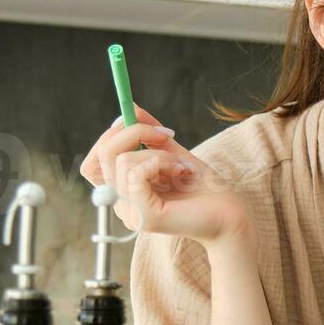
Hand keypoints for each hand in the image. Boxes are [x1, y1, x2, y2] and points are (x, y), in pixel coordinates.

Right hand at [78, 103, 248, 246]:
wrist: (230, 214)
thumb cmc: (203, 187)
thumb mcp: (171, 151)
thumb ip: (147, 132)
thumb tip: (129, 107)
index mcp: (124, 191)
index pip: (93, 162)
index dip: (111, 136)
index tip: (141, 123)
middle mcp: (122, 204)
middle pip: (102, 155)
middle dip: (133, 131)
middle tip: (165, 134)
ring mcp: (131, 213)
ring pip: (122, 161)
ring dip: (157, 153)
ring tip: (180, 166)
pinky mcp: (144, 217)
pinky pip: (136, 174)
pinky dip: (161, 162)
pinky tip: (181, 173)